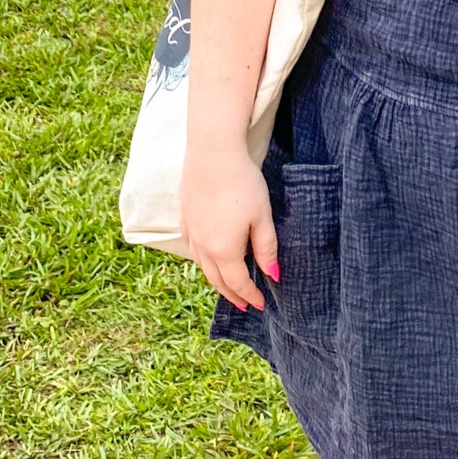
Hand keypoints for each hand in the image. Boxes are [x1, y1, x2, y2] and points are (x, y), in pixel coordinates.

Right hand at [180, 146, 279, 311]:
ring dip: (215, 279)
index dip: (250, 296)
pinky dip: (202, 260)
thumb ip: (266, 248)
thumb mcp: (262, 217)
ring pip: (202, 265)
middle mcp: (203, 246)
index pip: (238, 283)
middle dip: (231, 295)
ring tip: (227, 285)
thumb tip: (273, 275)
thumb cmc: (242, 184)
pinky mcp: (185, 217)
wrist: (212, 153)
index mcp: (224, 250)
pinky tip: (207, 256)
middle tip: (243, 304)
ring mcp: (191, 231)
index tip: (260, 305)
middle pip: (216, 280)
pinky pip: (192, 248)